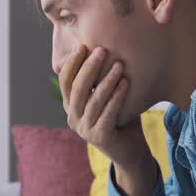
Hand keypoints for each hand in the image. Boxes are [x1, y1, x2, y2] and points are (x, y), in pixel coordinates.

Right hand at [59, 44, 151, 176]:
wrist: (130, 150)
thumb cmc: (120, 117)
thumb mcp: (107, 96)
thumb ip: (100, 79)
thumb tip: (102, 45)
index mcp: (70, 106)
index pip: (65, 81)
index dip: (72, 63)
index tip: (83, 46)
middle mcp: (73, 118)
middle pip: (78, 88)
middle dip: (89, 67)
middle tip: (102, 50)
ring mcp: (85, 129)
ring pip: (93, 100)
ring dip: (107, 80)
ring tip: (119, 65)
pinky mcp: (100, 137)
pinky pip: (108, 113)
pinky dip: (117, 96)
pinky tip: (126, 83)